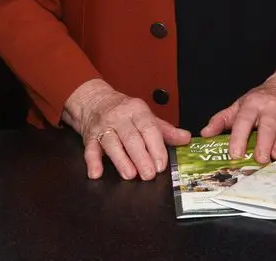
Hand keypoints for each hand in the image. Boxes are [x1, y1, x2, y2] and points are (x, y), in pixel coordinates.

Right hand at [66, 79, 190, 180]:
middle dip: (141, 157)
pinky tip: (96, 173)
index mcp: (138, 111)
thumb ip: (165, 130)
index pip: (149, 128)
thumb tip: (186, 138)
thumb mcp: (146, 116)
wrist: (95, 100)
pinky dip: (92, 162)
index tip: (162, 164)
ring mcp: (104, 127)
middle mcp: (120, 118)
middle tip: (149, 174)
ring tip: (130, 175)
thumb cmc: (124, 111)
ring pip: (112, 143)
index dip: (156, 147)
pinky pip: (90, 149)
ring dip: (120, 160)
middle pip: (131, 138)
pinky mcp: (90, 137)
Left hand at [201, 67, 275, 162]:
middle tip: (260, 159)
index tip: (235, 154)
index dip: (239, 137)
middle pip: (267, 125)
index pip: (243, 121)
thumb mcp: (239, 105)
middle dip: (264, 143)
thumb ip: (222, 120)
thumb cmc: (259, 99)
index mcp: (252, 104)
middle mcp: (270, 106)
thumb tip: (205, 133)